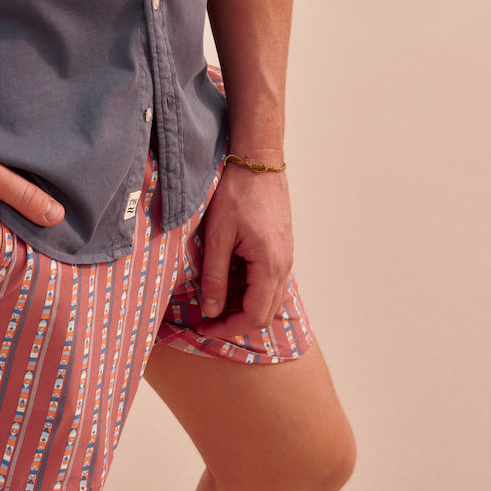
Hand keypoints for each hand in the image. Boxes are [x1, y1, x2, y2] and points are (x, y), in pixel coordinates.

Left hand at [195, 163, 292, 341]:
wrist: (258, 161)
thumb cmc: (237, 192)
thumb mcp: (218, 235)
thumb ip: (215, 276)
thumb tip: (211, 310)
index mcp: (270, 265)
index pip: (254, 316)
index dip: (228, 328)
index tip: (204, 327)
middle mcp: (284, 265)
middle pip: (265, 313)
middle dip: (235, 322)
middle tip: (207, 319)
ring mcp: (286, 256)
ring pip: (270, 298)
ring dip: (244, 307)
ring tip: (215, 300)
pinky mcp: (282, 248)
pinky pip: (271, 281)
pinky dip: (252, 290)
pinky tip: (230, 280)